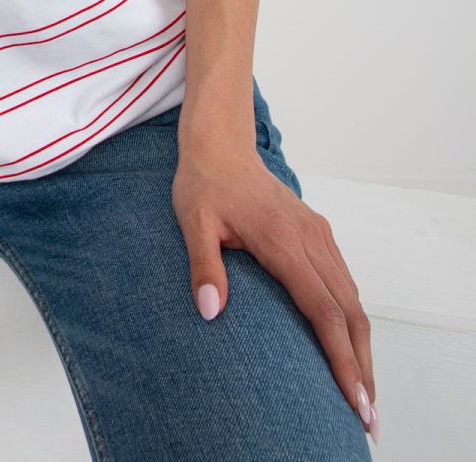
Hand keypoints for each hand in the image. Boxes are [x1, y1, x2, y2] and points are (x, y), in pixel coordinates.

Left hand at [171, 141, 378, 445]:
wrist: (220, 143)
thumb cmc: (203, 184)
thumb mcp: (192, 221)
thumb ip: (203, 265)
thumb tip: (208, 311)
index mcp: (283, 240)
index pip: (324, 310)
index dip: (342, 359)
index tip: (354, 399)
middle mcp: (311, 238)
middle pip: (351, 313)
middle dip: (362, 366)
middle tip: (368, 417)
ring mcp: (319, 234)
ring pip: (354, 299)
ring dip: (362, 347)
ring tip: (363, 393)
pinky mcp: (319, 232)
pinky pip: (345, 282)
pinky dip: (354, 320)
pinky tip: (350, 346)